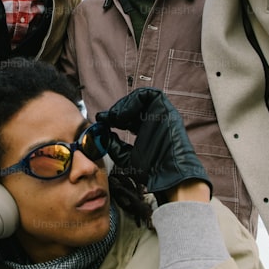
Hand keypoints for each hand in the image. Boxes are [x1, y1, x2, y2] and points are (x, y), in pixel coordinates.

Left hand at [96, 88, 210, 201]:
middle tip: (107, 119)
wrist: (167, 174)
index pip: (127, 118)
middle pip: (133, 106)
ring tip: (115, 117)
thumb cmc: (151, 171)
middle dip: (117, 110)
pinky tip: (124, 115)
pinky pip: (150, 94)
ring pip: (141, 97)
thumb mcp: (126, 158)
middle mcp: (154, 120)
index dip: (113, 117)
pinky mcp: (166, 109)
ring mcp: (161, 114)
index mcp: (146, 131)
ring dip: (125, 104)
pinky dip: (134, 100)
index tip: (101, 120)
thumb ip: (115, 146)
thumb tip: (105, 135)